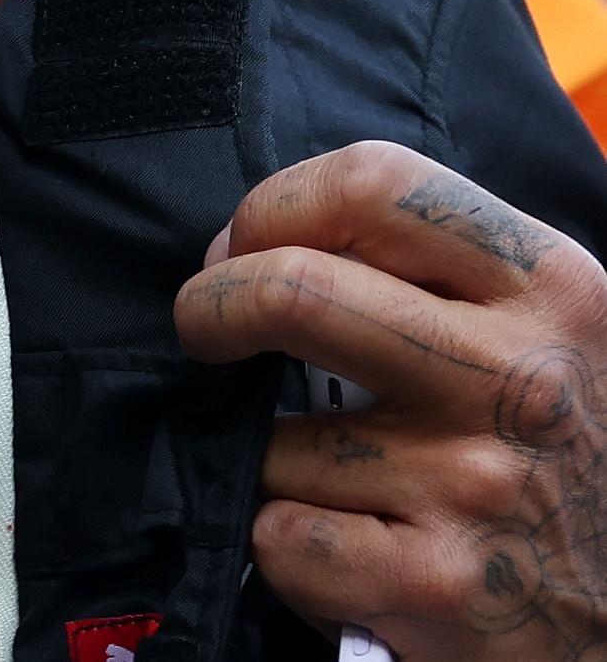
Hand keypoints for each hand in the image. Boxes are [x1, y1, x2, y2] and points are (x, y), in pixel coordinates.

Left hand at [177, 141, 606, 658]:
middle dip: (211, 306)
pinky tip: (349, 550)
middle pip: (295, 290)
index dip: (273, 207)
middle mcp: (521, 379)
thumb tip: (253, 245)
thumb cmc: (563, 449)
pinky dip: (285, 550)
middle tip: (206, 331)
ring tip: (339, 483)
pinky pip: (281, 538)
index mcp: (548, 288)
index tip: (244, 247)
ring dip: (270, 463)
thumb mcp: (541, 328)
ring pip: (273, 441)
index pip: (374, 184)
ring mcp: (479, 482)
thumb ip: (431, 270)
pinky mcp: (441, 583)